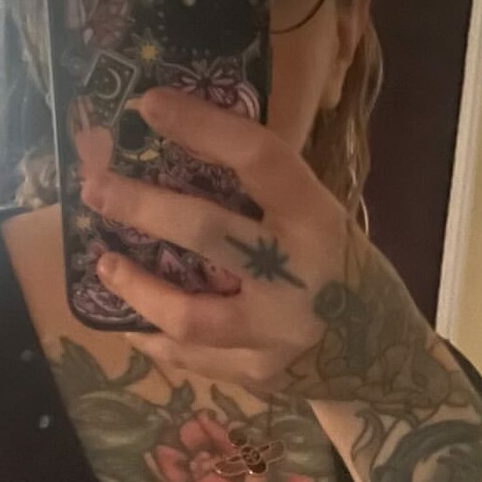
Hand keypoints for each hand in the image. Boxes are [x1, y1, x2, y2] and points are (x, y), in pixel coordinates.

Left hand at [79, 87, 420, 400]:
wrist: (386, 363)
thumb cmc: (343, 273)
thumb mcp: (322, 223)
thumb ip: (266, 200)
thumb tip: (175, 158)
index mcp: (318, 219)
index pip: (257, 158)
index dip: (201, 126)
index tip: (149, 105)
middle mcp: (298, 276)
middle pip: (206, 233)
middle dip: (142, 208)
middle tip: (95, 188)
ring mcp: (277, 333)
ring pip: (189, 315)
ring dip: (136, 289)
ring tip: (104, 266)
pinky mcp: (259, 376)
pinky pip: (193, 357)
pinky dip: (157, 338)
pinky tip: (130, 322)